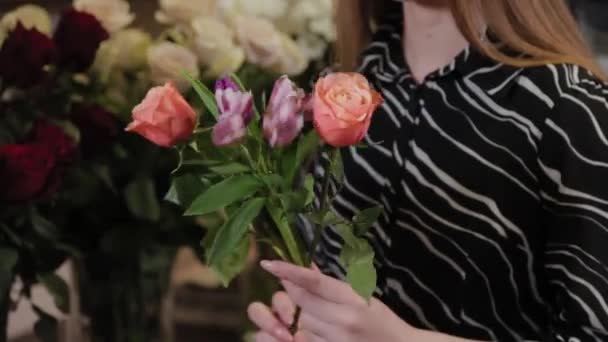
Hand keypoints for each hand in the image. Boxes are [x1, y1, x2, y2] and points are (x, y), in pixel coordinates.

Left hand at [248, 260, 416, 341]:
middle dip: (290, 291)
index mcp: (353, 300)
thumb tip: (306, 267)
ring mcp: (335, 340)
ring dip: (296, 314)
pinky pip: (305, 341)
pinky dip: (300, 332)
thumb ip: (331, 283)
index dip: (289, 271)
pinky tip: (305, 326)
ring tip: (304, 310)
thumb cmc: (382, 320)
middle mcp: (343, 321)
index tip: (269, 264)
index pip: (314, 283)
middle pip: (301, 302)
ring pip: (299, 323)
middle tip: (287, 283)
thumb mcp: (362, 295)